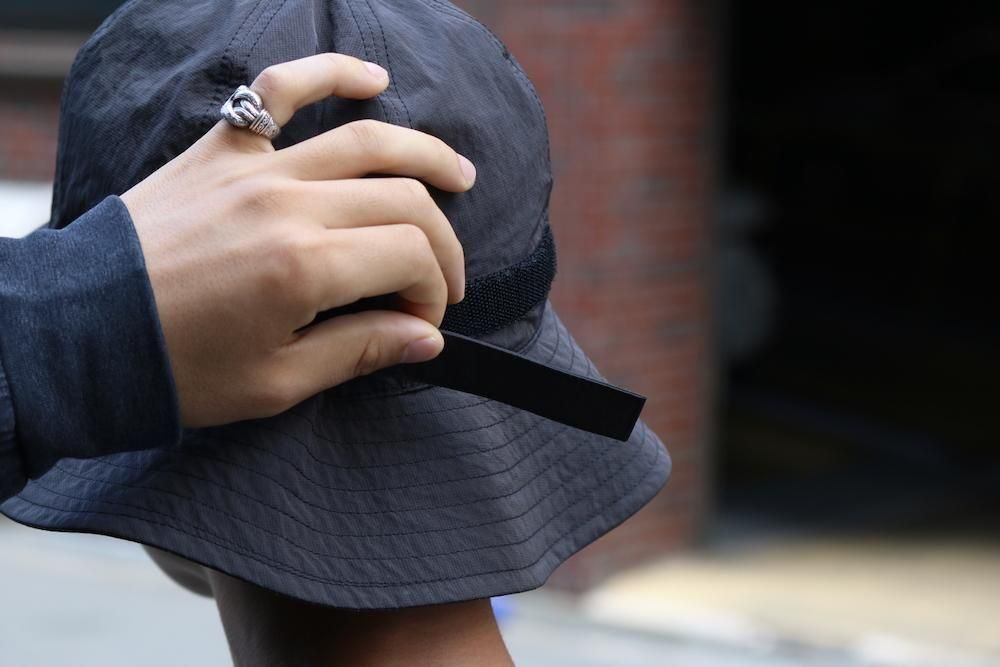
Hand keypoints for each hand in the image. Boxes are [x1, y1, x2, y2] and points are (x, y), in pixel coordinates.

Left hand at [121, 53, 475, 427]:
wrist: (80, 333)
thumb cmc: (174, 368)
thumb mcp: (276, 383)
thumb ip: (359, 352)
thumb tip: (425, 339)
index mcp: (303, 268)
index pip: (410, 256)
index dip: (434, 290)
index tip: (422, 322)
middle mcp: (288, 205)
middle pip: (403, 201)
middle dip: (439, 244)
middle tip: (441, 279)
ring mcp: (254, 168)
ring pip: (367, 141)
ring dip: (425, 156)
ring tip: (460, 175)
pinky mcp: (222, 149)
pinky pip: (282, 88)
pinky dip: (331, 74)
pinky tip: (373, 80)